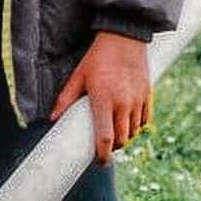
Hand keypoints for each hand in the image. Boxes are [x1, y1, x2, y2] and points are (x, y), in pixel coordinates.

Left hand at [50, 31, 151, 164]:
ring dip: (125, 138)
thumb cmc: (97, 58)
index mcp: (103, 100)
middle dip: (113, 148)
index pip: (105, 137)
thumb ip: (65, 99)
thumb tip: (53, 119)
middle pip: (121, 139)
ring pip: (134, 132)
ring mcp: (137, 100)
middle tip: (104, 149)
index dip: (103, 155)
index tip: (100, 162)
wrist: (124, 39)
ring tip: (114, 136)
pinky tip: (128, 125)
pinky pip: (145, 121)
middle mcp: (123, 103)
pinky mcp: (147, 95)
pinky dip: (137, 127)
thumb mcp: (78, 76)